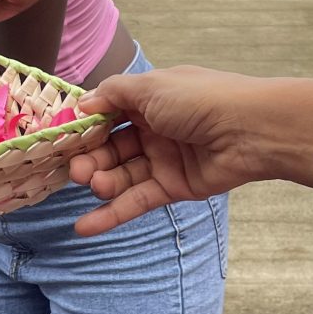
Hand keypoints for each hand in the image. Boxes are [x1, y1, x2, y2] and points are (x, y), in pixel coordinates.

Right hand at [69, 68, 301, 235]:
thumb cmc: (201, 100)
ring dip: (102, 182)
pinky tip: (84, 226)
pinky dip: (111, 214)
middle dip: (90, 158)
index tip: (60, 140)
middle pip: (110, 148)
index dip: (85, 127)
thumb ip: (113, 94)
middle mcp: (154, 128)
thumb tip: (82, 104)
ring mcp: (163, 159)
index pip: (107, 114)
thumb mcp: (151, 87)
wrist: (251, 131)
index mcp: (149, 99)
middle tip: (77, 169)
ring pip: (122, 175)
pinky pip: (137, 201)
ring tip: (91, 184)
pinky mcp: (174, 188)